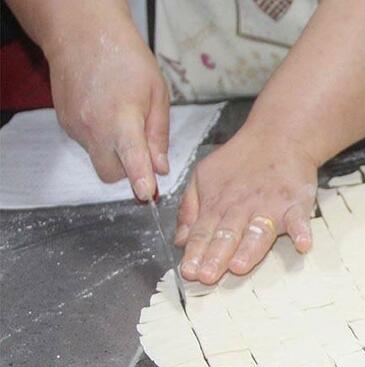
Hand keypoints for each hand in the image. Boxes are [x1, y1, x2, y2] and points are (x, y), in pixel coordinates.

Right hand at [47, 13, 168, 200]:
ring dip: (113, 151)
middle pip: (111, 174)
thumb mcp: (157, 94)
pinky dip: (100, 138)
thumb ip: (159, 135)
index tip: (146, 195)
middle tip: (140, 149)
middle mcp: (94, 127)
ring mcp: (76, 128)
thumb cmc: (126, 60)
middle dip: (127, 172)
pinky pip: (87, 144)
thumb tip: (161, 168)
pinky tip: (105, 112)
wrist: (83, 36)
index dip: (140, 179)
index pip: (132, 157)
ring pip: (98, 159)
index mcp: (122, 118)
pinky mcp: (66, 125)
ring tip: (121, 118)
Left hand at [176, 128, 316, 284]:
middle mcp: (242, 208)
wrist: (279, 136)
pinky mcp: (296, 204)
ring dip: (250, 249)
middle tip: (208, 276)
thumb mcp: (203, 176)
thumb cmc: (241, 161)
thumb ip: (190, 209)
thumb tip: (179, 240)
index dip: (195, 252)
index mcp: (218, 204)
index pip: (203, 232)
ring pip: (258, 230)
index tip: (189, 272)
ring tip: (241, 265)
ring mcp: (270, 207)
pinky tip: (302, 244)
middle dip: (216, 256)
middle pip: (227, 235)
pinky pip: (300, 219)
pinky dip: (302, 231)